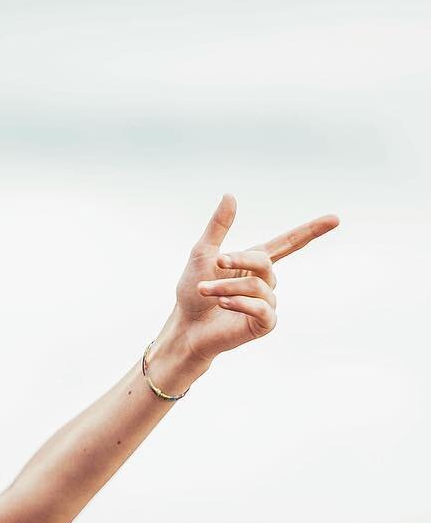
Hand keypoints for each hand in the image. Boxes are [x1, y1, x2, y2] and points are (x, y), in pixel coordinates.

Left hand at [159, 195, 338, 373]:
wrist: (186, 327)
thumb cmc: (192, 292)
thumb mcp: (203, 254)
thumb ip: (218, 227)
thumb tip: (230, 195)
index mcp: (254, 262)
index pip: (288, 243)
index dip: (310, 231)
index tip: (335, 219)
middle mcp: (265, 281)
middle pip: (264, 262)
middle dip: (238, 261)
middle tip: (216, 262)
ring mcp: (267, 302)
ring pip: (257, 286)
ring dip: (226, 287)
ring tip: (205, 292)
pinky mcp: (264, 323)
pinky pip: (261, 308)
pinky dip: (240, 303)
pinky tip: (223, 304)